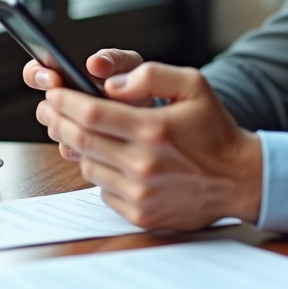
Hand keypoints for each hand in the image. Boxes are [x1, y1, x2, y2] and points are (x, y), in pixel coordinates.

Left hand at [35, 62, 261, 229]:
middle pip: (80, 139)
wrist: (238, 178)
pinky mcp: (140, 213)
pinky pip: (103, 190)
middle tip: (50, 110)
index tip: (55, 93)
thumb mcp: (193, 84)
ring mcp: (140, 192)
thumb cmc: (214, 129)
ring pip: (87, 165)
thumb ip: (150, 75)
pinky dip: (101, 173)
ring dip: (80, 147)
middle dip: (58, 120)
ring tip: (88, 132)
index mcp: (154, 129)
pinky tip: (115, 160)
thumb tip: (110, 84)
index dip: (64, 101)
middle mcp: (144, 164)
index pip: (90, 113)